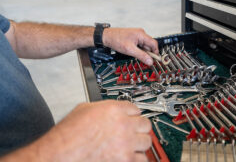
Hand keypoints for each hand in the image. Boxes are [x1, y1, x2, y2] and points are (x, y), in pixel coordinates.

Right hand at [7, 100, 151, 161]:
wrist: (60, 154)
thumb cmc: (67, 135)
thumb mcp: (84, 110)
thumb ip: (103, 108)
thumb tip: (108, 111)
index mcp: (114, 109)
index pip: (136, 109)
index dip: (133, 114)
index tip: (133, 118)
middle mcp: (123, 124)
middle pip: (145, 124)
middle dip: (139, 128)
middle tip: (134, 131)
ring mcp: (126, 143)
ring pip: (146, 141)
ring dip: (140, 143)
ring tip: (132, 145)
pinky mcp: (125, 160)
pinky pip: (142, 159)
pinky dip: (137, 158)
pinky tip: (130, 157)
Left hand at [103, 28, 158, 65]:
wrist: (106, 36)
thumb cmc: (116, 40)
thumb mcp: (130, 50)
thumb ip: (141, 56)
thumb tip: (150, 61)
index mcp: (141, 34)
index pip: (154, 44)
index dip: (155, 52)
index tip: (155, 60)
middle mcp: (141, 33)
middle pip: (149, 45)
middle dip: (148, 53)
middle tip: (144, 60)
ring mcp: (137, 35)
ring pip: (144, 46)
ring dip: (142, 52)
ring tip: (134, 54)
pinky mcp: (134, 37)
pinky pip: (140, 45)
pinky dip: (138, 50)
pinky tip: (133, 52)